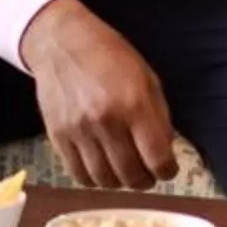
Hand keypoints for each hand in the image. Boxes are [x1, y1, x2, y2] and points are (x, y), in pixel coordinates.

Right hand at [20, 0, 175, 190]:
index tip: (168, 168)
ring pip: (105, 180)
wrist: (61, 43)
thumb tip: (164, 151)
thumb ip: (159, 116)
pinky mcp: (58, 136)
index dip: (168, 171)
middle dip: (146, 180)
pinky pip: (78, 174)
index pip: (157, 159)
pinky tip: (101, 169)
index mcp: (134, 104)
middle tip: (147, 174)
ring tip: (124, 172)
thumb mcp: (147, 78)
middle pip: (132, 176)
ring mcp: (79, 131)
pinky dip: (94, 179)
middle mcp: (106, 121)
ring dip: (120, 183)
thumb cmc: (110, 56)